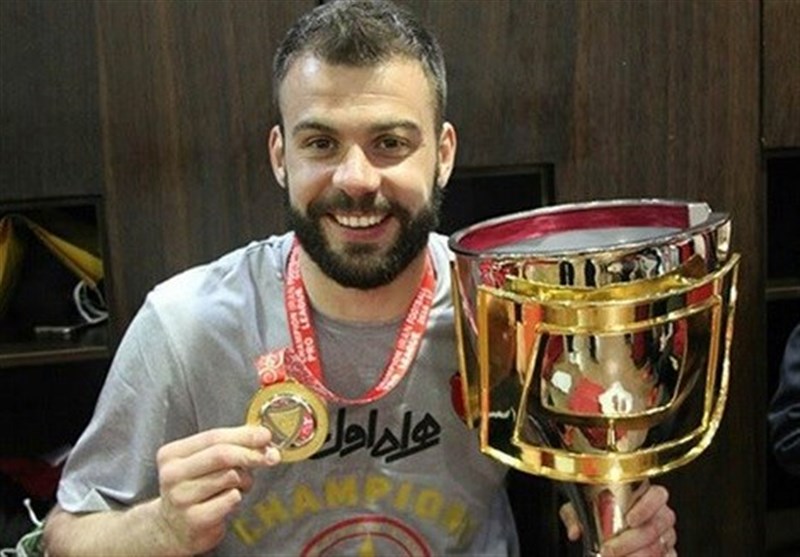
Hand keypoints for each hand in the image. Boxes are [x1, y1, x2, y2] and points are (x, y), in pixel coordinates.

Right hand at [154, 425, 280, 554]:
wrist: (173, 529)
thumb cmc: (195, 489)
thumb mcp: (204, 462)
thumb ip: (231, 445)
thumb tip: (263, 437)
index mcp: (171, 454)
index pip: (213, 437)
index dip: (244, 435)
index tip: (266, 435)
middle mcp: (172, 475)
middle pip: (222, 454)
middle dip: (251, 453)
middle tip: (272, 456)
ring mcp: (181, 498)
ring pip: (230, 476)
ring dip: (245, 479)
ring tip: (238, 486)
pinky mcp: (194, 519)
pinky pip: (231, 499)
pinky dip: (237, 497)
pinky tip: (228, 502)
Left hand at [559, 483, 676, 555]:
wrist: (607, 528)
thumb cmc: (599, 512)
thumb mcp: (582, 509)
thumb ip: (575, 516)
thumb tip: (574, 532)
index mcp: (646, 495)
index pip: (657, 496)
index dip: (646, 507)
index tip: (630, 520)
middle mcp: (661, 515)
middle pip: (655, 527)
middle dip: (631, 542)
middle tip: (609, 550)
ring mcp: (667, 536)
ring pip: (659, 547)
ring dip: (636, 556)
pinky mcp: (669, 554)